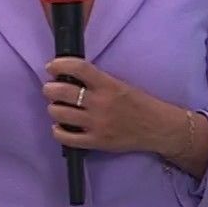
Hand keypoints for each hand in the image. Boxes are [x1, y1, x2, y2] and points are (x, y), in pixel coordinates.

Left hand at [43, 57, 177, 155]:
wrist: (158, 128)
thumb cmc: (138, 104)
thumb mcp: (120, 84)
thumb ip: (97, 81)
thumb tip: (68, 77)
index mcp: (108, 84)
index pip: (78, 68)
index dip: (59, 64)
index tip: (51, 67)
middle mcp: (100, 103)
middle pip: (61, 92)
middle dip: (50, 89)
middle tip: (51, 89)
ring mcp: (97, 124)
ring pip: (59, 114)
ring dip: (53, 109)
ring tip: (58, 108)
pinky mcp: (96, 142)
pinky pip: (66, 138)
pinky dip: (58, 131)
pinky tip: (61, 127)